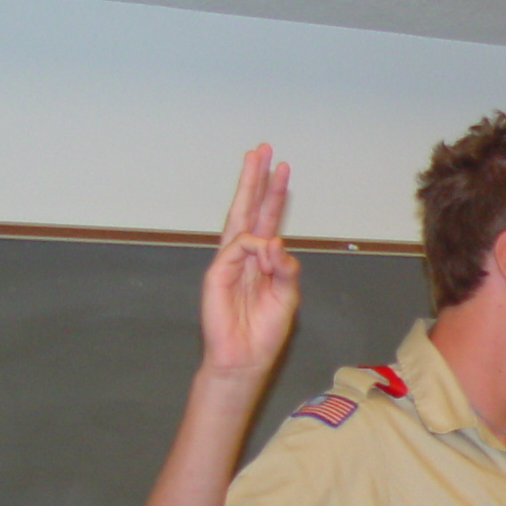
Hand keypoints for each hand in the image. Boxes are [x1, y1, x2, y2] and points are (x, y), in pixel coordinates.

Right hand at [200, 144, 300, 377]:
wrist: (244, 357)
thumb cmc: (264, 329)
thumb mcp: (287, 295)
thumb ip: (286, 268)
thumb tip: (276, 242)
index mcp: (262, 260)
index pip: (267, 220)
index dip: (274, 195)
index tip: (283, 169)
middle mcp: (245, 255)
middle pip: (249, 208)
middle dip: (255, 178)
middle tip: (262, 149)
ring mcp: (229, 261)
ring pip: (239, 216)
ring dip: (250, 187)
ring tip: (260, 160)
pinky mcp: (217, 272)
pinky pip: (239, 247)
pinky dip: (256, 247)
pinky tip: (266, 252)